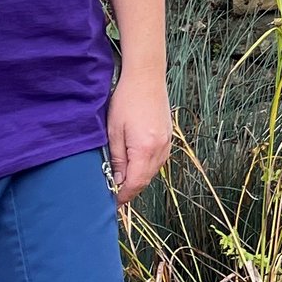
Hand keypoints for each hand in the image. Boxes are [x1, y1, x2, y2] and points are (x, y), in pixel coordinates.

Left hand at [106, 73, 172, 206]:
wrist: (146, 77)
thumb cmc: (126, 101)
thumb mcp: (114, 131)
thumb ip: (117, 159)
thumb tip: (117, 181)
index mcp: (145, 148)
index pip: (135, 183)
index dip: (123, 196)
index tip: (112, 203)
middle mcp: (160, 148)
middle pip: (146, 180)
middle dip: (131, 190)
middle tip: (114, 195)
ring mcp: (167, 142)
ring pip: (153, 171)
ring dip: (139, 179)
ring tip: (122, 181)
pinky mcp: (169, 136)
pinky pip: (158, 160)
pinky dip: (147, 168)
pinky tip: (136, 165)